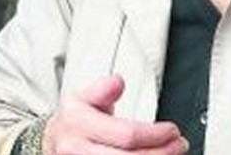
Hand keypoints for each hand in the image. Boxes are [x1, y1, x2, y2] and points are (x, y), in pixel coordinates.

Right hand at [44, 75, 188, 153]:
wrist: (51, 144)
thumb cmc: (74, 121)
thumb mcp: (82, 97)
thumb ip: (102, 89)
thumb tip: (117, 82)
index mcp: (78, 123)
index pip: (126, 135)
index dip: (155, 134)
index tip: (172, 130)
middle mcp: (77, 150)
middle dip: (162, 153)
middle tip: (179, 145)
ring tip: (172, 154)